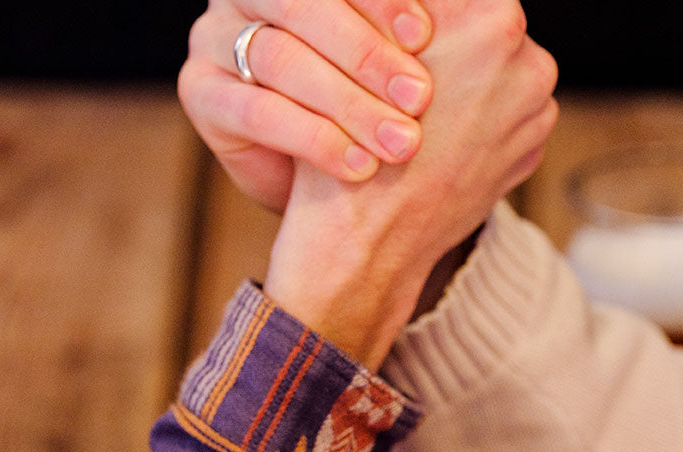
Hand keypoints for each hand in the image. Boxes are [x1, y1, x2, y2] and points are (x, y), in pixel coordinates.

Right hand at [179, 0, 434, 211]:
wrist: (322, 201)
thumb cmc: (368, 114)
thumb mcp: (397, 64)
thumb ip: (418, 33)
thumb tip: (481, 10)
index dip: (379, 1)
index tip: (426, 37)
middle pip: (304, 3)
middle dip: (367, 52)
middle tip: (419, 98)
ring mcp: (216, 36)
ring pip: (280, 56)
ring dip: (346, 103)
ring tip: (398, 144)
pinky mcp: (201, 93)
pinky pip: (256, 111)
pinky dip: (313, 140)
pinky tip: (357, 168)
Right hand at [264, 0, 557, 366]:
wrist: (369, 242)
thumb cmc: (355, 143)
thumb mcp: (373, 44)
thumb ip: (406, 11)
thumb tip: (421, 10)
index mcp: (491, 20)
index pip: (461, 1)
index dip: (423, 17)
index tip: (409, 35)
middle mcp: (527, 61)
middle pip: (489, 25)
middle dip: (453, 44)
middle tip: (408, 72)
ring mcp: (535, 111)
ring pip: (501, 69)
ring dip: (468, 80)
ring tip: (421, 113)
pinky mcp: (531, 149)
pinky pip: (506, 113)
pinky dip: (477, 119)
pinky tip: (440, 141)